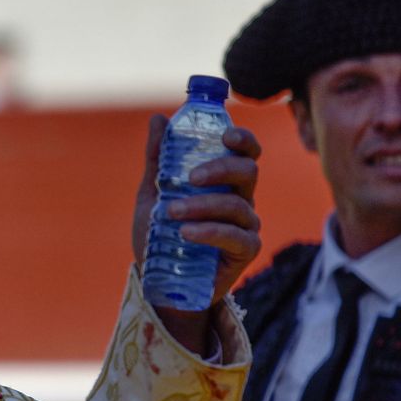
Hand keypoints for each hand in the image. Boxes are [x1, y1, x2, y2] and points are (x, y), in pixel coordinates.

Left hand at [132, 114, 262, 344]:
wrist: (158, 281)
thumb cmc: (160, 236)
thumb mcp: (152, 195)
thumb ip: (158, 160)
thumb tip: (158, 119)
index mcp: (223, 181)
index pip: (245, 153)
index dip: (243, 139)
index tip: (225, 135)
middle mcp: (240, 199)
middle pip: (248, 173)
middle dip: (222, 169)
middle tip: (191, 177)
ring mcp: (245, 226)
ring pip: (237, 206)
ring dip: (203, 206)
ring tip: (171, 213)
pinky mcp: (244, 252)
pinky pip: (237, 237)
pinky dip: (210, 232)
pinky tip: (186, 233)